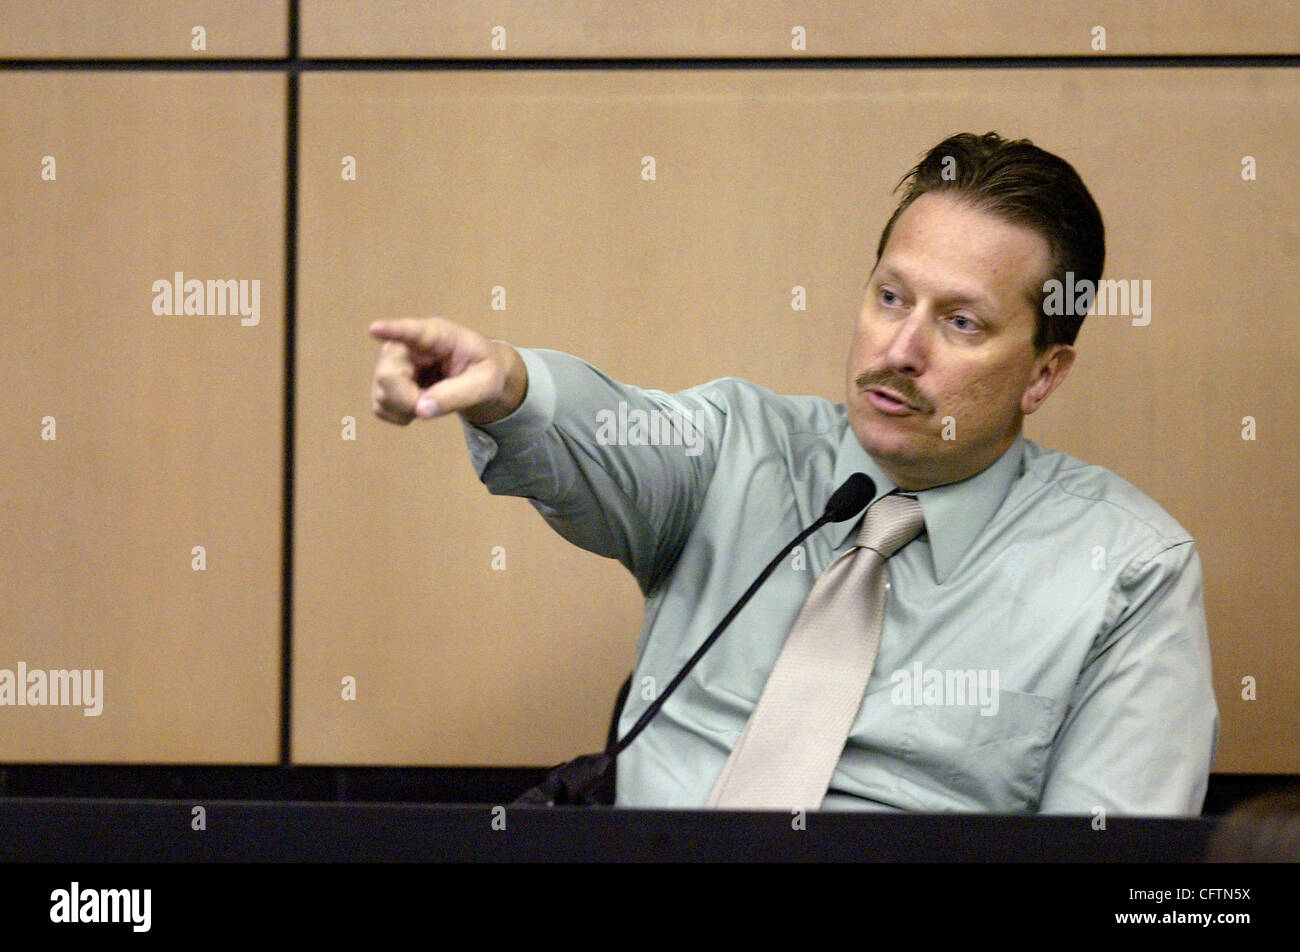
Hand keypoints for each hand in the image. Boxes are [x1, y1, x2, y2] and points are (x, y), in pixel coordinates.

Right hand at [368, 317, 525, 424]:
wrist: (477, 376)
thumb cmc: (484, 370)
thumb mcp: (486, 383)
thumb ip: (459, 394)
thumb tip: (420, 410)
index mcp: (437, 334)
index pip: (411, 330)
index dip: (391, 330)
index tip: (375, 329)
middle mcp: (406, 345)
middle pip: (388, 376)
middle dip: (409, 399)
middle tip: (436, 403)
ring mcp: (392, 363)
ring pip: (382, 394)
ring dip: (407, 409)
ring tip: (433, 399)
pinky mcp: (385, 382)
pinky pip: (380, 408)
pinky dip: (401, 415)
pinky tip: (420, 404)